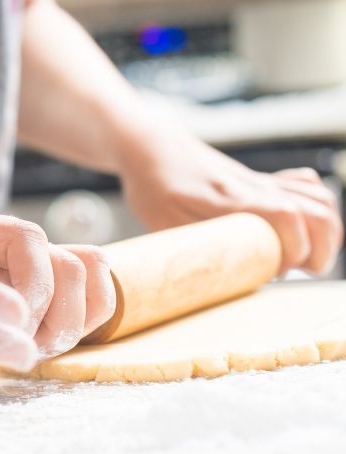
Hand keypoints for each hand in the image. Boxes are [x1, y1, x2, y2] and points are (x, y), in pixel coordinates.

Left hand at [121, 131, 342, 272]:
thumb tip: (212, 280)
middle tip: (294, 271)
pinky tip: (300, 230)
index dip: (294, 248)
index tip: (276, 271)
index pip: (285, 215)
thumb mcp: (163, 224)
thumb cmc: (153, 188)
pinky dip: (318, 210)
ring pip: (320, 199)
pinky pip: (307, 187)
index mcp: (230, 200)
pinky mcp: (262, 180)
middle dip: (319, 250)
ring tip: (302, 258)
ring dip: (325, 233)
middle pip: (316, 211)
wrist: (153, 149)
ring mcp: (262, 182)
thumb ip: (191, 248)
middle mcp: (255, 187)